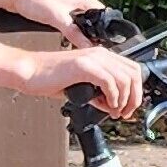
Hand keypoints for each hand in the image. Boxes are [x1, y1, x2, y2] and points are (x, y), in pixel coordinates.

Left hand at [0, 0, 103, 46]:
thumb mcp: (56, 18)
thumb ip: (74, 32)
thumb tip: (88, 46)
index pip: (103, 15)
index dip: (104, 31)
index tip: (103, 45)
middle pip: (93, 21)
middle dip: (92, 34)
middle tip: (91, 49)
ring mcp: (67, 4)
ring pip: (81, 23)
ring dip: (80, 34)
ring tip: (79, 46)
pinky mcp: (57, 9)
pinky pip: (70, 23)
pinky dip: (70, 32)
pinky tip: (67, 41)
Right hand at [18, 46, 144, 118]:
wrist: (29, 72)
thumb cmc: (49, 78)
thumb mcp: (81, 86)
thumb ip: (98, 93)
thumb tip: (112, 106)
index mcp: (100, 56)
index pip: (132, 70)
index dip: (136, 91)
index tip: (127, 107)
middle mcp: (99, 54)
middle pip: (134, 74)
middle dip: (134, 97)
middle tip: (124, 113)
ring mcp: (92, 58)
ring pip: (125, 78)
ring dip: (124, 100)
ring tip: (114, 111)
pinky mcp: (83, 66)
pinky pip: (110, 82)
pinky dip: (112, 97)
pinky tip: (105, 105)